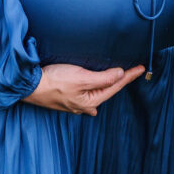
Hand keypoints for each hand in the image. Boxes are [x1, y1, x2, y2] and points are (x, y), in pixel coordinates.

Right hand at [23, 62, 144, 115]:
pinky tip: (94, 96)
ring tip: (118, 79)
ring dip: (108, 85)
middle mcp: (85, 105)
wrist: (31, 86)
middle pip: (108, 90)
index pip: (116, 86)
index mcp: (91, 101)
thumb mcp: (81, 78)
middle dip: (121, 81)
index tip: (142, 68)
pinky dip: (95, 90)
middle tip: (133, 71)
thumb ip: (102, 78)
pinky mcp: (68, 97)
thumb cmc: (55, 81)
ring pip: (98, 93)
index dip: (129, 76)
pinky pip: (87, 95)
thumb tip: (120, 75)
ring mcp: (76, 103)